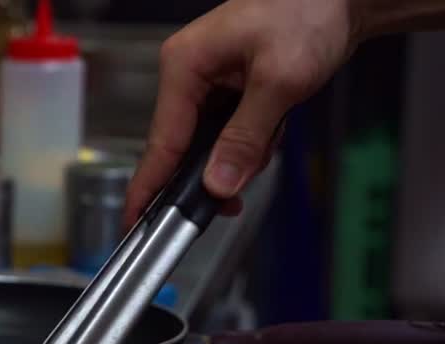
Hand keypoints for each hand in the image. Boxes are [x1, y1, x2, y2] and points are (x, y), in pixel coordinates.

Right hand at [123, 0, 359, 225]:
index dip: (150, 186)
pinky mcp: (229, 88)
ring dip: (239, 155)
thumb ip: (245, 138)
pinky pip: (227, 130)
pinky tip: (273, 128)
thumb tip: (217, 182)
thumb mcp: (279, 81)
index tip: (135, 221)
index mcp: (184, 65)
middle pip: (183, 147)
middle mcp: (189, 74)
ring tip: (269, 143)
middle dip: (211, 174)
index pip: (162, 140)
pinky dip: (251, 140)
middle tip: (230, 202)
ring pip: (208, 143)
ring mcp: (209, 81)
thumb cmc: (310, 11)